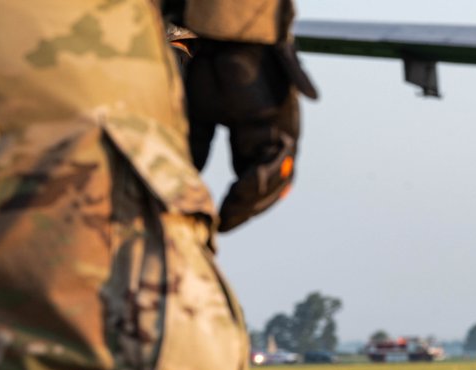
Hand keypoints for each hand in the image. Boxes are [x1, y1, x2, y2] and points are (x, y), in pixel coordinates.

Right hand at [183, 40, 317, 231]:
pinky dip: (266, 177)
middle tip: (226, 223)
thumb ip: (200, 144)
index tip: (219, 222)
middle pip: (268, 187)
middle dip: (247, 209)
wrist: (221, 39)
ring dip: (256, 198)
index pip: (249, 182)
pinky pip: (283, 160)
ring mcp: (282, 131)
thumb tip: (188, 175)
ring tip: (232, 210)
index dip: (237, 205)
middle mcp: (271, 138)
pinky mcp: (287, 123)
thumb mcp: (200, 114)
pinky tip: (245, 188)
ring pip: (279, 178)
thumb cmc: (211, 69)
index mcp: (251, 139)